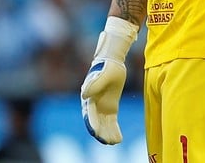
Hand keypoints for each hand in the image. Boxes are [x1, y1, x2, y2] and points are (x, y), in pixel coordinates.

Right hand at [80, 17, 137, 144]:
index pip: (89, 113)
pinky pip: (111, 122)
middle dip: (100, 133)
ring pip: (103, 124)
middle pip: (95, 122)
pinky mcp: (110, 108)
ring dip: (108, 134)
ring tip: (115, 142)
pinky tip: (119, 139)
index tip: (96, 132)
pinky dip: (114, 130)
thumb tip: (85, 96)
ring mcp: (101, 107)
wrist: (113, 62)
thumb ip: (96, 84)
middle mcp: (93, 104)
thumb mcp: (105, 74)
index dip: (92, 123)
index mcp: (89, 96)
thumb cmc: (108, 66)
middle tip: (107, 141)